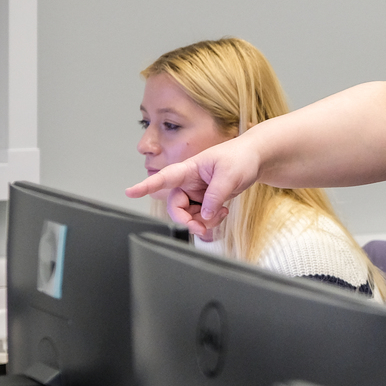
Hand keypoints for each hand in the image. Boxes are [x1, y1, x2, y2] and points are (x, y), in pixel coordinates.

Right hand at [125, 140, 260, 240]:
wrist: (255, 159)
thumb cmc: (241, 158)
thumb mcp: (230, 175)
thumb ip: (215, 195)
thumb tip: (204, 215)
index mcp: (190, 169)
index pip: (164, 177)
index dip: (146, 185)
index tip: (130, 192)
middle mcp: (189, 181)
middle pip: (176, 206)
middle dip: (187, 220)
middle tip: (202, 228)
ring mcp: (197, 191)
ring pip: (189, 215)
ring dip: (203, 221)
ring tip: (221, 213)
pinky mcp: (205, 200)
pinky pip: (201, 216)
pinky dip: (210, 220)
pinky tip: (222, 212)